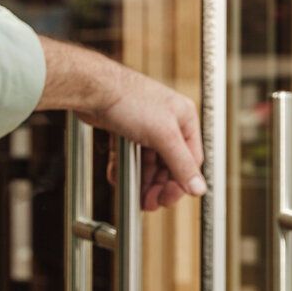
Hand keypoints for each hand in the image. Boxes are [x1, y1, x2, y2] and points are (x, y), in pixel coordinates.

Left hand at [37, 37, 205, 209]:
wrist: (93, 88)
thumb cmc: (129, 99)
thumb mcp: (163, 135)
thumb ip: (181, 163)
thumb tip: (198, 188)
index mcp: (184, 118)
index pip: (191, 159)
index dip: (180, 182)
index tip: (168, 199)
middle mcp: (167, 122)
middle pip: (169, 163)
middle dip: (160, 185)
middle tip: (150, 202)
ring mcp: (146, 126)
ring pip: (149, 162)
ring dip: (144, 181)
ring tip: (136, 196)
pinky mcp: (126, 129)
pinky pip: (130, 156)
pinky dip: (126, 169)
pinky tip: (119, 179)